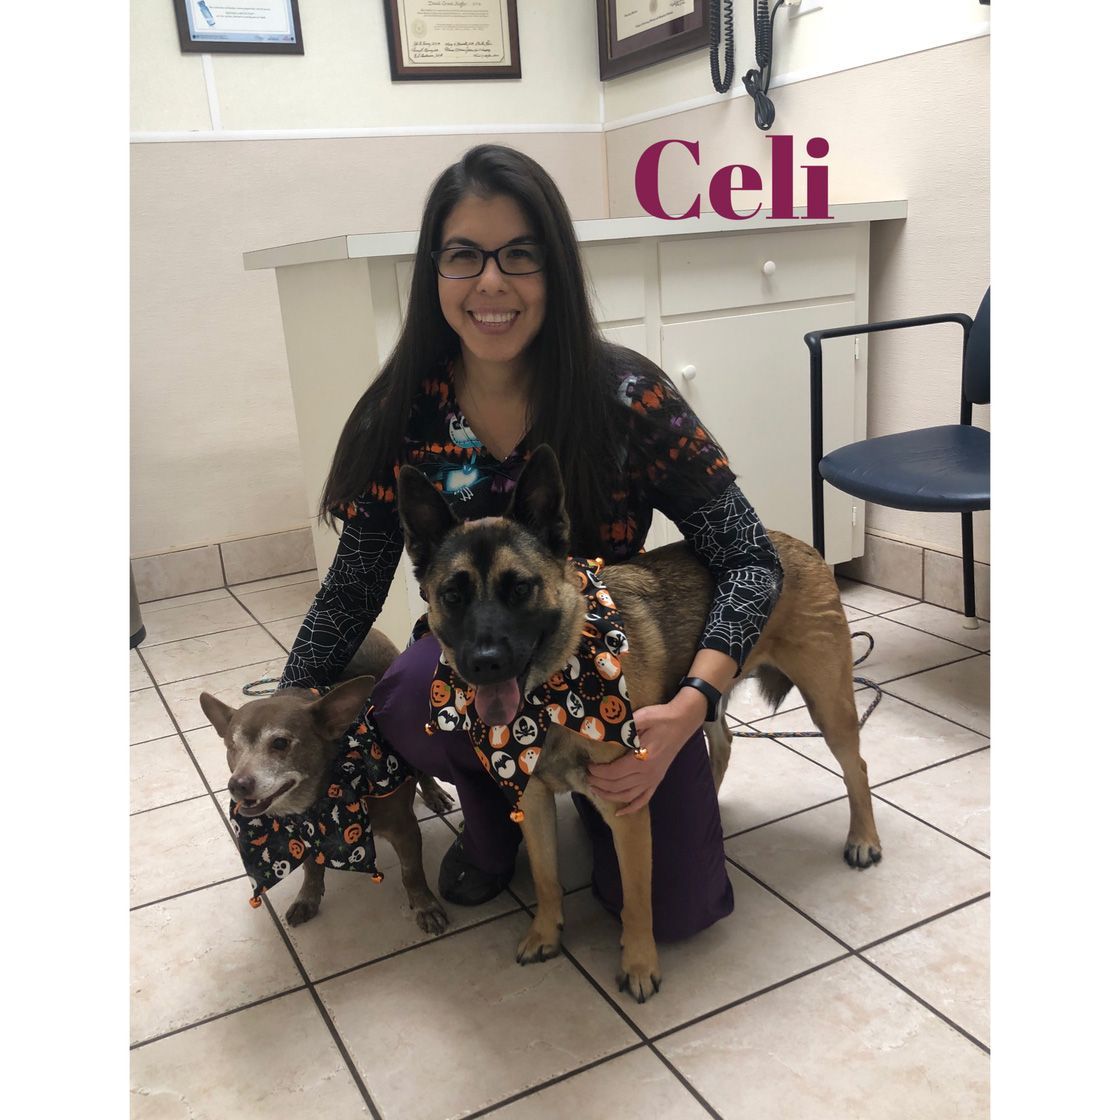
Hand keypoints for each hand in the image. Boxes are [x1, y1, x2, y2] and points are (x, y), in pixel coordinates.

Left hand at [585, 688, 706, 814]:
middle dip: (599, 783)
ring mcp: (653, 779)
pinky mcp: (657, 780)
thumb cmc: (661, 717)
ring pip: (627, 796)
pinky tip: (619, 812)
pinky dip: (631, 808)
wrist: (683, 721)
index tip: (588, 766)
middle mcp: (647, 773)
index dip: (598, 772)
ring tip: (595, 790)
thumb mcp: (641, 717)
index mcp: (642, 758)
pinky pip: (643, 799)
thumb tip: (603, 731)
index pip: (614, 772)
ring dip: (609, 796)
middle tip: (587, 776)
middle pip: (617, 785)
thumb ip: (623, 727)